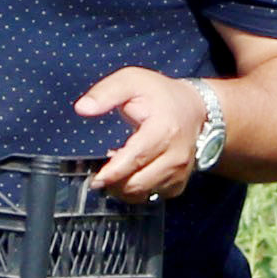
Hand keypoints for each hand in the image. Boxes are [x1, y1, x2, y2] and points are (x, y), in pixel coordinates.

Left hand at [76, 64, 218, 201]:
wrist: (194, 108)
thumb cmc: (159, 94)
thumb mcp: (131, 81)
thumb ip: (106, 93)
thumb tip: (82, 108)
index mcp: (164, 129)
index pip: (136, 158)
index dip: (114, 172)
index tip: (96, 179)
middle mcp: (175, 155)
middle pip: (138, 182)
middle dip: (114, 184)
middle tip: (99, 176)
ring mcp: (180, 171)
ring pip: (144, 193)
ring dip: (124, 189)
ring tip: (115, 172)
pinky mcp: (179, 182)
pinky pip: (153, 196)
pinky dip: (138, 190)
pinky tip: (132, 174)